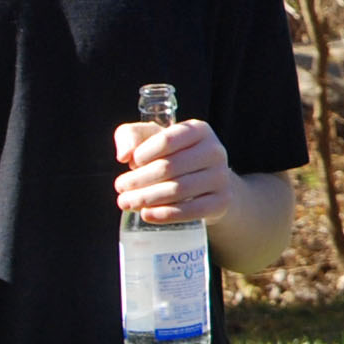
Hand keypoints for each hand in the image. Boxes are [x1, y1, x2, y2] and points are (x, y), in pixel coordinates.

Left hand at [114, 117, 237, 226]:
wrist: (207, 182)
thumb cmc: (173, 156)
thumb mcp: (152, 138)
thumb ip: (130, 136)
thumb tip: (124, 155)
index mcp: (199, 130)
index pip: (167, 140)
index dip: (143, 153)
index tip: (130, 163)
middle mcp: (214, 151)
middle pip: (169, 167)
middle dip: (138, 179)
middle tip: (120, 187)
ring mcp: (221, 177)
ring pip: (178, 189)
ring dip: (146, 198)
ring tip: (126, 202)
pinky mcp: (222, 201)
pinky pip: (191, 211)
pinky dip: (165, 214)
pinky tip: (146, 214)